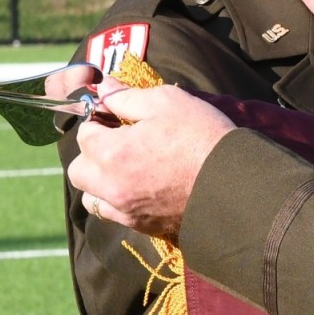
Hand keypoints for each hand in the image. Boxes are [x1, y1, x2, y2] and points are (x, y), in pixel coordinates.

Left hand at [68, 80, 235, 238]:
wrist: (234, 181)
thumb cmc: (201, 136)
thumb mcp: (167, 102)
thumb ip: (126, 96)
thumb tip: (102, 88)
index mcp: (111, 153)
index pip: (84, 134)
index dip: (99, 121)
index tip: (116, 117)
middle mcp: (111, 186)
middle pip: (78, 171)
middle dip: (91, 154)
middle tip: (118, 142)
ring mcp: (126, 210)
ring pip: (91, 198)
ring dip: (99, 182)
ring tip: (126, 169)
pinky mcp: (143, 225)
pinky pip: (115, 215)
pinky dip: (118, 201)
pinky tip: (141, 188)